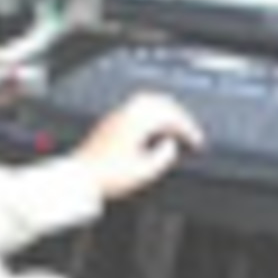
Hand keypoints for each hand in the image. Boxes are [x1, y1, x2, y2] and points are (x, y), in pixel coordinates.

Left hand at [73, 92, 203, 200]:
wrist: (81, 178)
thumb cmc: (108, 177)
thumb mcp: (144, 172)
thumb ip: (164, 156)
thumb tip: (171, 145)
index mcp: (138, 122)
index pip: (171, 117)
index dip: (189, 129)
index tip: (197, 141)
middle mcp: (128, 114)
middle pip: (161, 102)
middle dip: (180, 114)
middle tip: (190, 129)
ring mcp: (118, 115)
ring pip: (148, 99)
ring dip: (166, 108)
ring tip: (175, 122)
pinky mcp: (111, 121)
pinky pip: (136, 105)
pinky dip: (151, 110)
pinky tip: (152, 124)